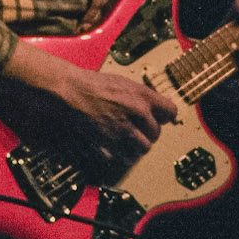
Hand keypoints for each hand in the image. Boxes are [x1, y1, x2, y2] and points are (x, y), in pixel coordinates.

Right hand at [0, 44, 180, 171]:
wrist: (68, 90)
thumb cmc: (90, 83)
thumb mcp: (121, 82)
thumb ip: (139, 95)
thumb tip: (150, 106)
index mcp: (142, 95)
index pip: (170, 111)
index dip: (165, 117)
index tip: (161, 119)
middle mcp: (136, 112)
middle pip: (156, 132)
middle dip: (149, 134)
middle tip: (140, 132)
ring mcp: (123, 128)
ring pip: (144, 147)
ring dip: (138, 147)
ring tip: (131, 143)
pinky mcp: (110, 141)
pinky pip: (126, 156)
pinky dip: (123, 155)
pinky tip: (118, 149)